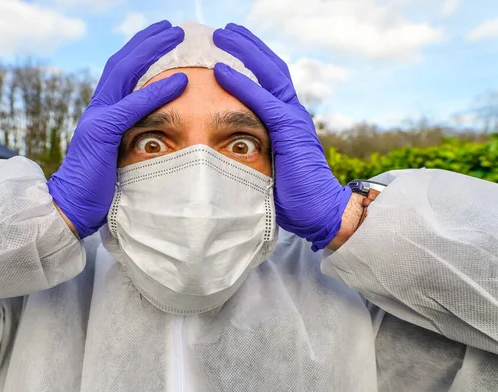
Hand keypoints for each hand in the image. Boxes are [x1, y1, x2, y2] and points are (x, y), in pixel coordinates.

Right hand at [47, 21, 187, 238]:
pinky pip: (133, 107)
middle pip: (122, 63)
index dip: (141, 52)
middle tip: (172, 27)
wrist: (70, 206)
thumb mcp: (117, 155)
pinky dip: (157, 92)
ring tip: (175, 35)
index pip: (121, 72)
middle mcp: (97, 108)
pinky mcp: (101, 133)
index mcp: (102, 112)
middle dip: (147, 41)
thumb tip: (153, 133)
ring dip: (151, 51)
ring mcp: (97, 118)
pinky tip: (180, 81)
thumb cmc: (97, 186)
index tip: (162, 38)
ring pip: (124, 73)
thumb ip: (129, 137)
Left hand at [213, 23, 351, 250]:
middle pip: (271, 68)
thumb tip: (229, 152)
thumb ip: (256, 151)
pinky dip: (241, 83)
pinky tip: (220, 69)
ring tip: (222, 35)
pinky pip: (262, 100)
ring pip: (269, 74)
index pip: (270, 81)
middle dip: (248, 46)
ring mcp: (293, 119)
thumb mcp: (269, 167)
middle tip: (225, 30)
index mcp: (288, 120)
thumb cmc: (294, 197)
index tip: (230, 48)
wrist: (321, 212)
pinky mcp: (289, 131)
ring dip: (244, 52)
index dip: (252, 61)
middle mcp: (293, 113)